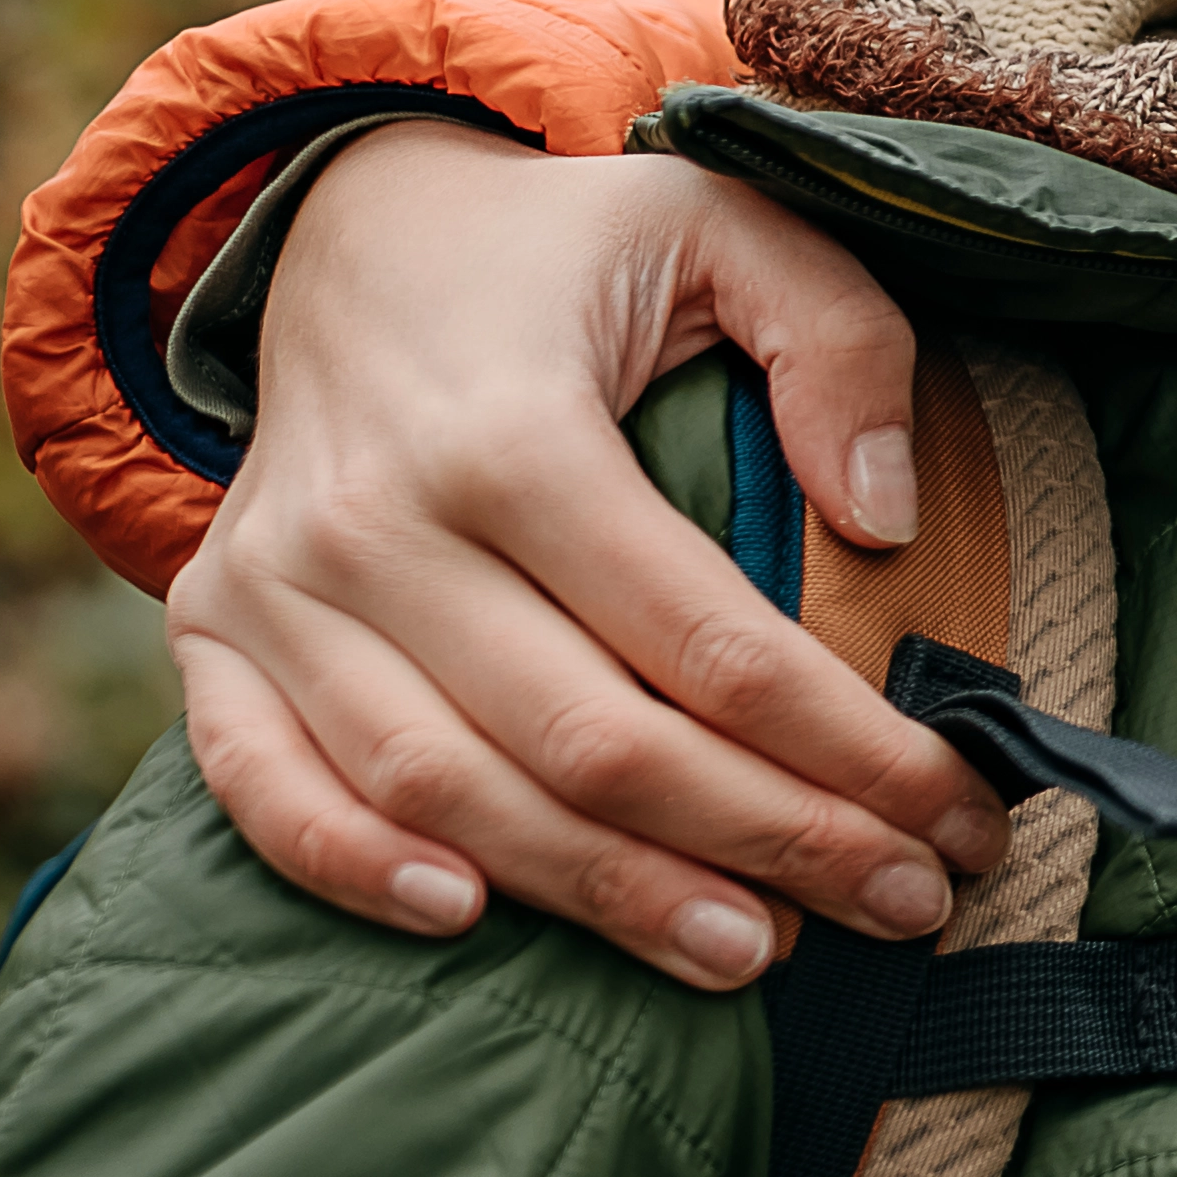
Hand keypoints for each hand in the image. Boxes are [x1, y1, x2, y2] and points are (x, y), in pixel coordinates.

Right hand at [167, 127, 1004, 987]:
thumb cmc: (571, 248)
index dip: (851, 753)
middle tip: (906, 907)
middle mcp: (376, 521)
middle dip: (770, 844)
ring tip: (751, 953)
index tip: (963, 816)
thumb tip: (887, 518)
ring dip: (604, 893)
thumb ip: (837, 341)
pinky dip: (344, 865)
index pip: (712, 645)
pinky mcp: (213, 627)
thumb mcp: (730, 224)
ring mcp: (276, 584)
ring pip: (447, 791)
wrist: (352, 223)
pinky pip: (255, 780)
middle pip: (594, 744)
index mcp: (511, 430)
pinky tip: (464, 922)